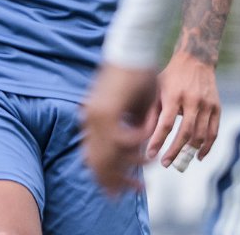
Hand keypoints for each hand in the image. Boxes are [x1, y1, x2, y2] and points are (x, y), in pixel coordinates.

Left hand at [81, 62, 158, 194]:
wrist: (131, 49)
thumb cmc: (135, 74)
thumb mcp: (132, 106)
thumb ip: (131, 125)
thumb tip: (136, 147)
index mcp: (92, 120)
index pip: (93, 158)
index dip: (107, 177)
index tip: (120, 190)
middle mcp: (90, 121)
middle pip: (98, 164)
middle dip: (117, 182)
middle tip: (136, 191)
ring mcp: (95, 117)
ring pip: (108, 156)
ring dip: (131, 166)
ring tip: (149, 169)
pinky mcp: (106, 111)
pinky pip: (121, 139)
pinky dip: (136, 144)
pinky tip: (147, 142)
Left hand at [149, 48, 220, 167]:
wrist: (195, 59)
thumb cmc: (171, 76)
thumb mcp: (156, 88)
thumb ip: (152, 111)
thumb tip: (144, 135)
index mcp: (174, 95)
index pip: (166, 123)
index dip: (158, 141)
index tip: (150, 154)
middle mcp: (192, 100)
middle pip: (185, 132)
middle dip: (174, 151)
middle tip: (165, 163)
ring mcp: (207, 104)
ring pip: (200, 135)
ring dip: (189, 151)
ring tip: (178, 161)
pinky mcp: (216, 107)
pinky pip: (213, 132)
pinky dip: (207, 146)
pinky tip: (199, 156)